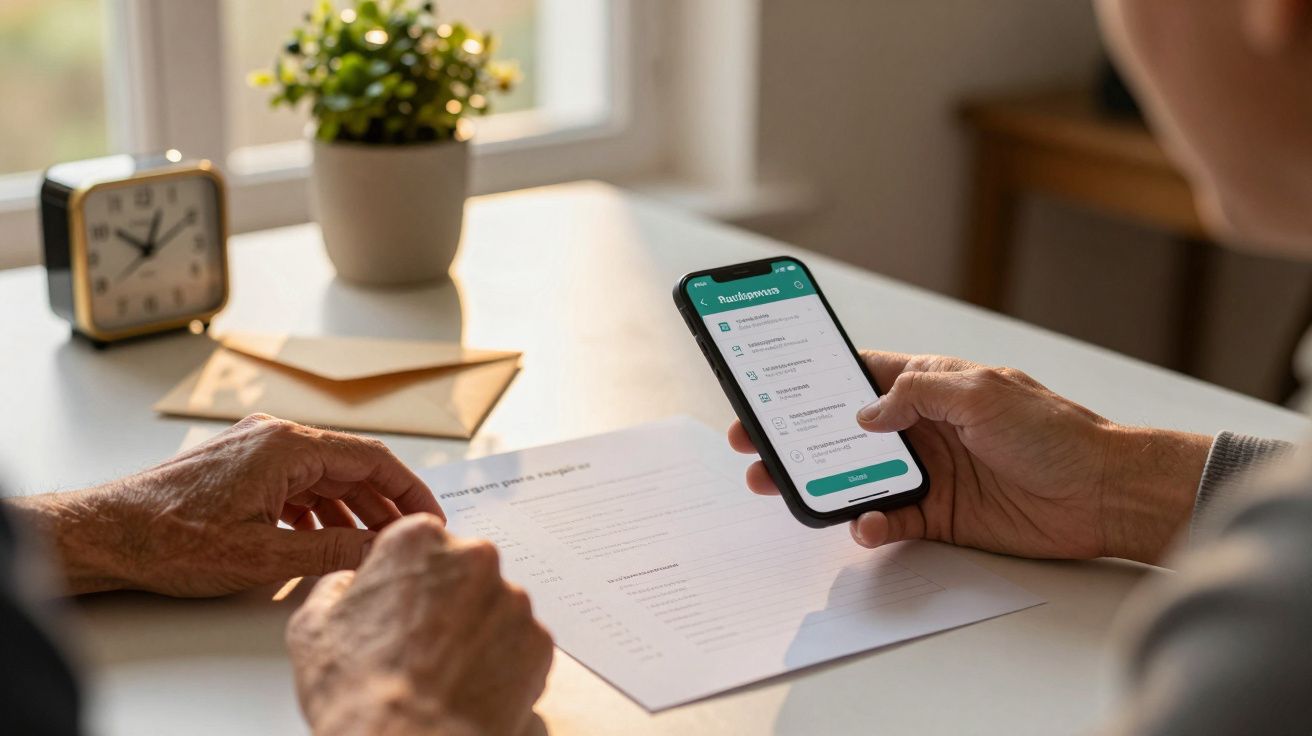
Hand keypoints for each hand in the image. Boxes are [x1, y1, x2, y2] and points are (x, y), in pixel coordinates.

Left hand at [4, 413, 442, 596]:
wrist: (107, 533)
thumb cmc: (172, 538)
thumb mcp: (264, 554)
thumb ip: (332, 549)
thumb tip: (380, 549)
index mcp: (288, 445)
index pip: (373, 459)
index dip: (410, 490)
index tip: (431, 517)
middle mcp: (276, 437)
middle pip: (352, 465)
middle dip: (385, 503)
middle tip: (409, 537)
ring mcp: (257, 450)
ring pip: (326, 475)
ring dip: (353, 509)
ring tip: (372, 545)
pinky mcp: (241, 467)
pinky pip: (298, 482)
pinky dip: (321, 508)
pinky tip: (326, 537)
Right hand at [287, 515, 552, 735]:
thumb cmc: (357, 689)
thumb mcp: (314, 625)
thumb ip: (338, 586)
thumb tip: (350, 584)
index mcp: (420, 540)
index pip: (421, 542)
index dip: (408, 576)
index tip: (400, 604)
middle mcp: (475, 558)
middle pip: (464, 570)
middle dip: (448, 600)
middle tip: (422, 644)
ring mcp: (513, 600)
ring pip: (494, 607)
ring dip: (476, 630)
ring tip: (444, 671)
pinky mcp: (540, 642)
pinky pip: (520, 644)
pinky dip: (502, 661)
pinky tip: (471, 685)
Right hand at [728, 353, 1211, 563]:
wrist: (1102, 492)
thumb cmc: (1054, 431)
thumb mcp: (981, 392)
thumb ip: (917, 394)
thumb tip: (865, 413)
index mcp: (929, 386)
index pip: (858, 376)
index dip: (813, 381)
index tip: (771, 386)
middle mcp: (922, 428)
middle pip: (842, 432)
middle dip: (796, 438)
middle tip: (754, 446)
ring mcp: (928, 472)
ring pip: (856, 477)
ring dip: (819, 484)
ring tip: (784, 489)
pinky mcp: (939, 515)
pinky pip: (889, 519)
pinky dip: (870, 523)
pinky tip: (864, 524)